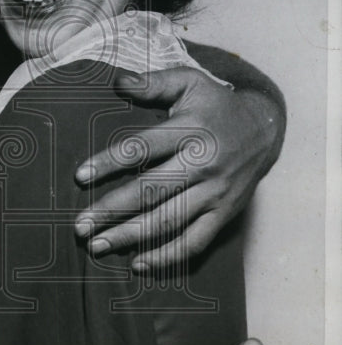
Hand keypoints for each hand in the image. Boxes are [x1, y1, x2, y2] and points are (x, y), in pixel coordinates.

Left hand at [74, 66, 283, 271]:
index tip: (79, 177)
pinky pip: (194, 241)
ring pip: (168, 220)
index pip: (142, 148)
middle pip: (150, 191)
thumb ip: (153, 83)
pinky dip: (167, 256)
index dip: (109, 162)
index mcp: (189, 130)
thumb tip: (117, 82)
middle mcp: (202, 164)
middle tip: (79, 226)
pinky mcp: (224, 213)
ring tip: (97, 246)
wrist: (264, 130)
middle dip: (111, 210)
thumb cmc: (216, 106)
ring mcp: (214, 192)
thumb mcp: (189, 83)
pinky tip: (138, 263)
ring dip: (130, 237)